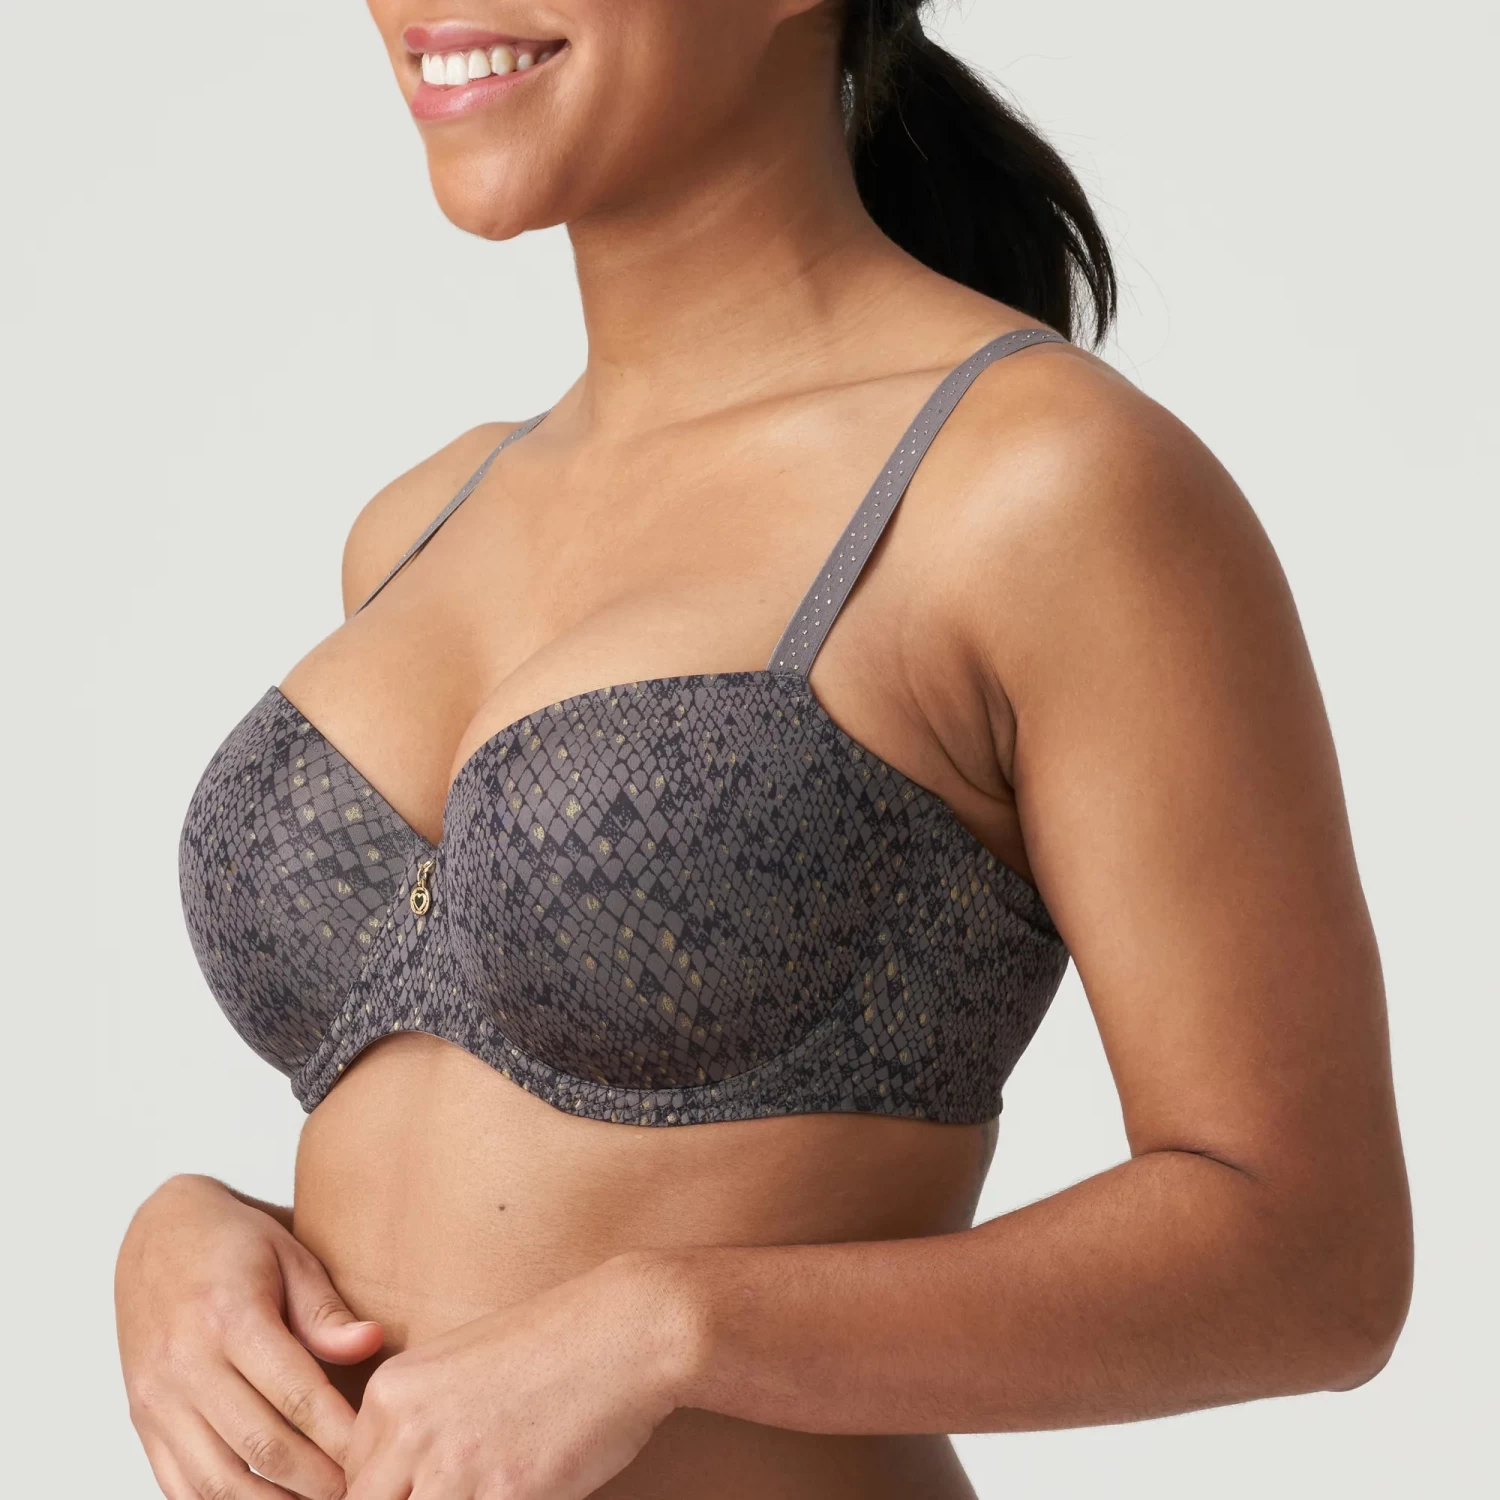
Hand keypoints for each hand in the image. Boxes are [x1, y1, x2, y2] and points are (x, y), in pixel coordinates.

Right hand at [116, 1173, 385, 1499]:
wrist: (158, 1233)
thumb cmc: (235, 1243)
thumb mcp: (290, 1256)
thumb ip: (326, 1312)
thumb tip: (372, 1344)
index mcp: (230, 1318)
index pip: (297, 1395)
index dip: (342, 1434)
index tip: (378, 1452)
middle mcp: (186, 1365)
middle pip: (262, 1445)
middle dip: (318, 1479)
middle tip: (361, 1488)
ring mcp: (158, 1400)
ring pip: (217, 1481)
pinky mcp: (143, 1422)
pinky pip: (180, 1486)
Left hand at [344, 1251, 695, 1499]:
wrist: (625, 1330)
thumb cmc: (556, 1345)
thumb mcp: (462, 1366)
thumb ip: (419, 1421)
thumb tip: (407, 1480)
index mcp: (392, 1391)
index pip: (353, 1484)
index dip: (395, 1496)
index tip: (429, 1489)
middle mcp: (409, 1430)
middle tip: (466, 1489)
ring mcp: (452, 1468)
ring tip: (495, 1487)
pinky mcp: (502, 1497)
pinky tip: (526, 1489)